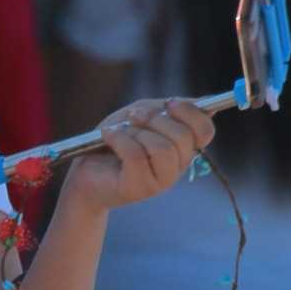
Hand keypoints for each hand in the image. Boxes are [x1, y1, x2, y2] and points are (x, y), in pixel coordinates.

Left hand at [61, 97, 214, 211]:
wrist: (85, 171)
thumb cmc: (114, 141)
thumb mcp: (141, 116)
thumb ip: (167, 108)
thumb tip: (202, 100)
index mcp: (182, 148)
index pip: (205, 131)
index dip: (191, 112)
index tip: (169, 103)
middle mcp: (176, 167)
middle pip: (184, 137)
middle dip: (156, 118)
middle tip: (134, 115)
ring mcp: (159, 181)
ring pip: (163, 148)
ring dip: (138, 131)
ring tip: (119, 130)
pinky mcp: (138, 189)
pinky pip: (136, 156)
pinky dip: (119, 139)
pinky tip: (108, 136)